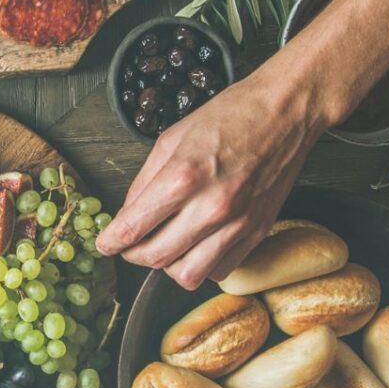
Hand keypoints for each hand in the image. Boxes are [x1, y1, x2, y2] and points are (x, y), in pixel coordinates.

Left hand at [95, 71, 327, 288]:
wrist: (284, 113)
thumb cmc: (229, 117)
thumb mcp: (171, 139)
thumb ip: (144, 182)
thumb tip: (127, 215)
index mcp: (183, 177)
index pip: (132, 229)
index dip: (110, 242)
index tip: (105, 243)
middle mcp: (211, 206)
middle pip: (156, 258)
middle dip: (133, 255)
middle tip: (129, 245)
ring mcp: (237, 223)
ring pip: (188, 275)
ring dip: (168, 266)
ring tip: (164, 246)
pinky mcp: (257, 232)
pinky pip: (219, 270)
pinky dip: (201, 265)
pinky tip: (195, 245)